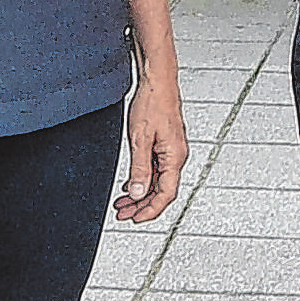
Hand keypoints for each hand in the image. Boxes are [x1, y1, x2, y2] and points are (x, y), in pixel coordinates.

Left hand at [113, 67, 187, 223]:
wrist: (158, 81)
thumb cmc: (153, 102)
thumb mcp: (140, 139)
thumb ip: (139, 169)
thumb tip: (137, 193)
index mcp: (174, 157)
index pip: (165, 195)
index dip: (150, 211)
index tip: (134, 219)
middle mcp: (176, 155)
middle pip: (162, 191)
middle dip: (142, 206)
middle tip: (123, 214)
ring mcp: (172, 150)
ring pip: (158, 181)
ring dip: (140, 194)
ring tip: (123, 203)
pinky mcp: (166, 144)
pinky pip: (156, 169)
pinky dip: (143, 180)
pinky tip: (131, 183)